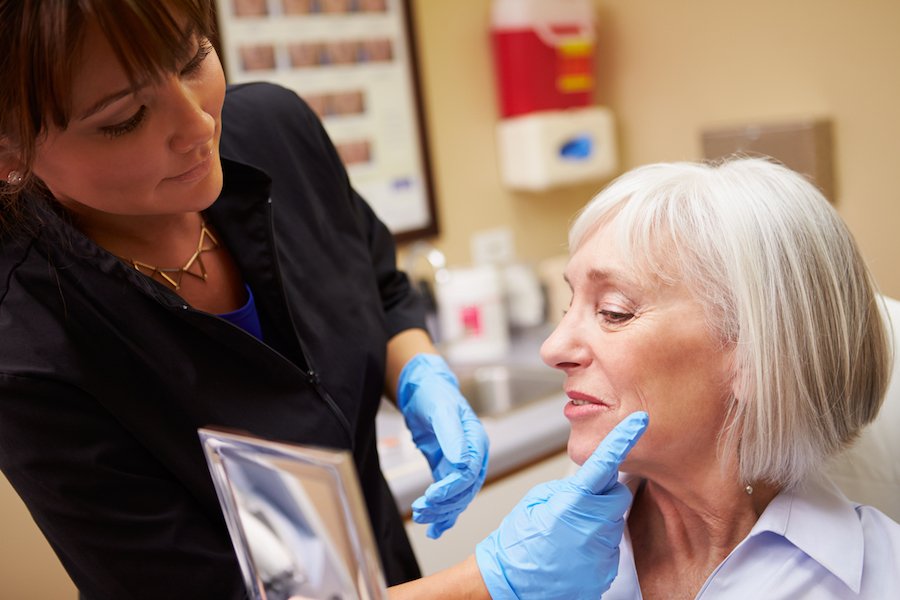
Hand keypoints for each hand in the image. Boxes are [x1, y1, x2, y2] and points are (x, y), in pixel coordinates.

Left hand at [397, 353, 489, 538]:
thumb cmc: (434, 395)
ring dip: (440, 511)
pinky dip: (443, 514)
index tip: (432, 496)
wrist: (422, 389)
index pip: (469, 474)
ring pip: (457, 497)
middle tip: (421, 510)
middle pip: (464, 490)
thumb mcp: (441, 411)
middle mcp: (472, 455)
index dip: (451, 488)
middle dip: (443, 504)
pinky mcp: (447, 469)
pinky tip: (435, 529)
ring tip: (420, 517)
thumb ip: (452, 435)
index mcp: (476, 441)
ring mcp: (461, 464)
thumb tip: (462, 462)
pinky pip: (449, 496)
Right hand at [475, 411, 648, 599]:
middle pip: (617, 496)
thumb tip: (590, 485)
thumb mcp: (536, 501)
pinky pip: (610, 547)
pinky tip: (573, 551)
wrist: (511, 585)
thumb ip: (568, 488)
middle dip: (604, 493)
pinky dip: (596, 544)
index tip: (640, 421)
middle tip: (578, 503)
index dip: (623, 440)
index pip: (605, 464)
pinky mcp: (605, 571)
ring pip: (614, 522)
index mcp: (571, 504)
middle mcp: (592, 528)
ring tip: (569, 533)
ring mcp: (600, 553)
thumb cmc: (517, 542)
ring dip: (598, 521)